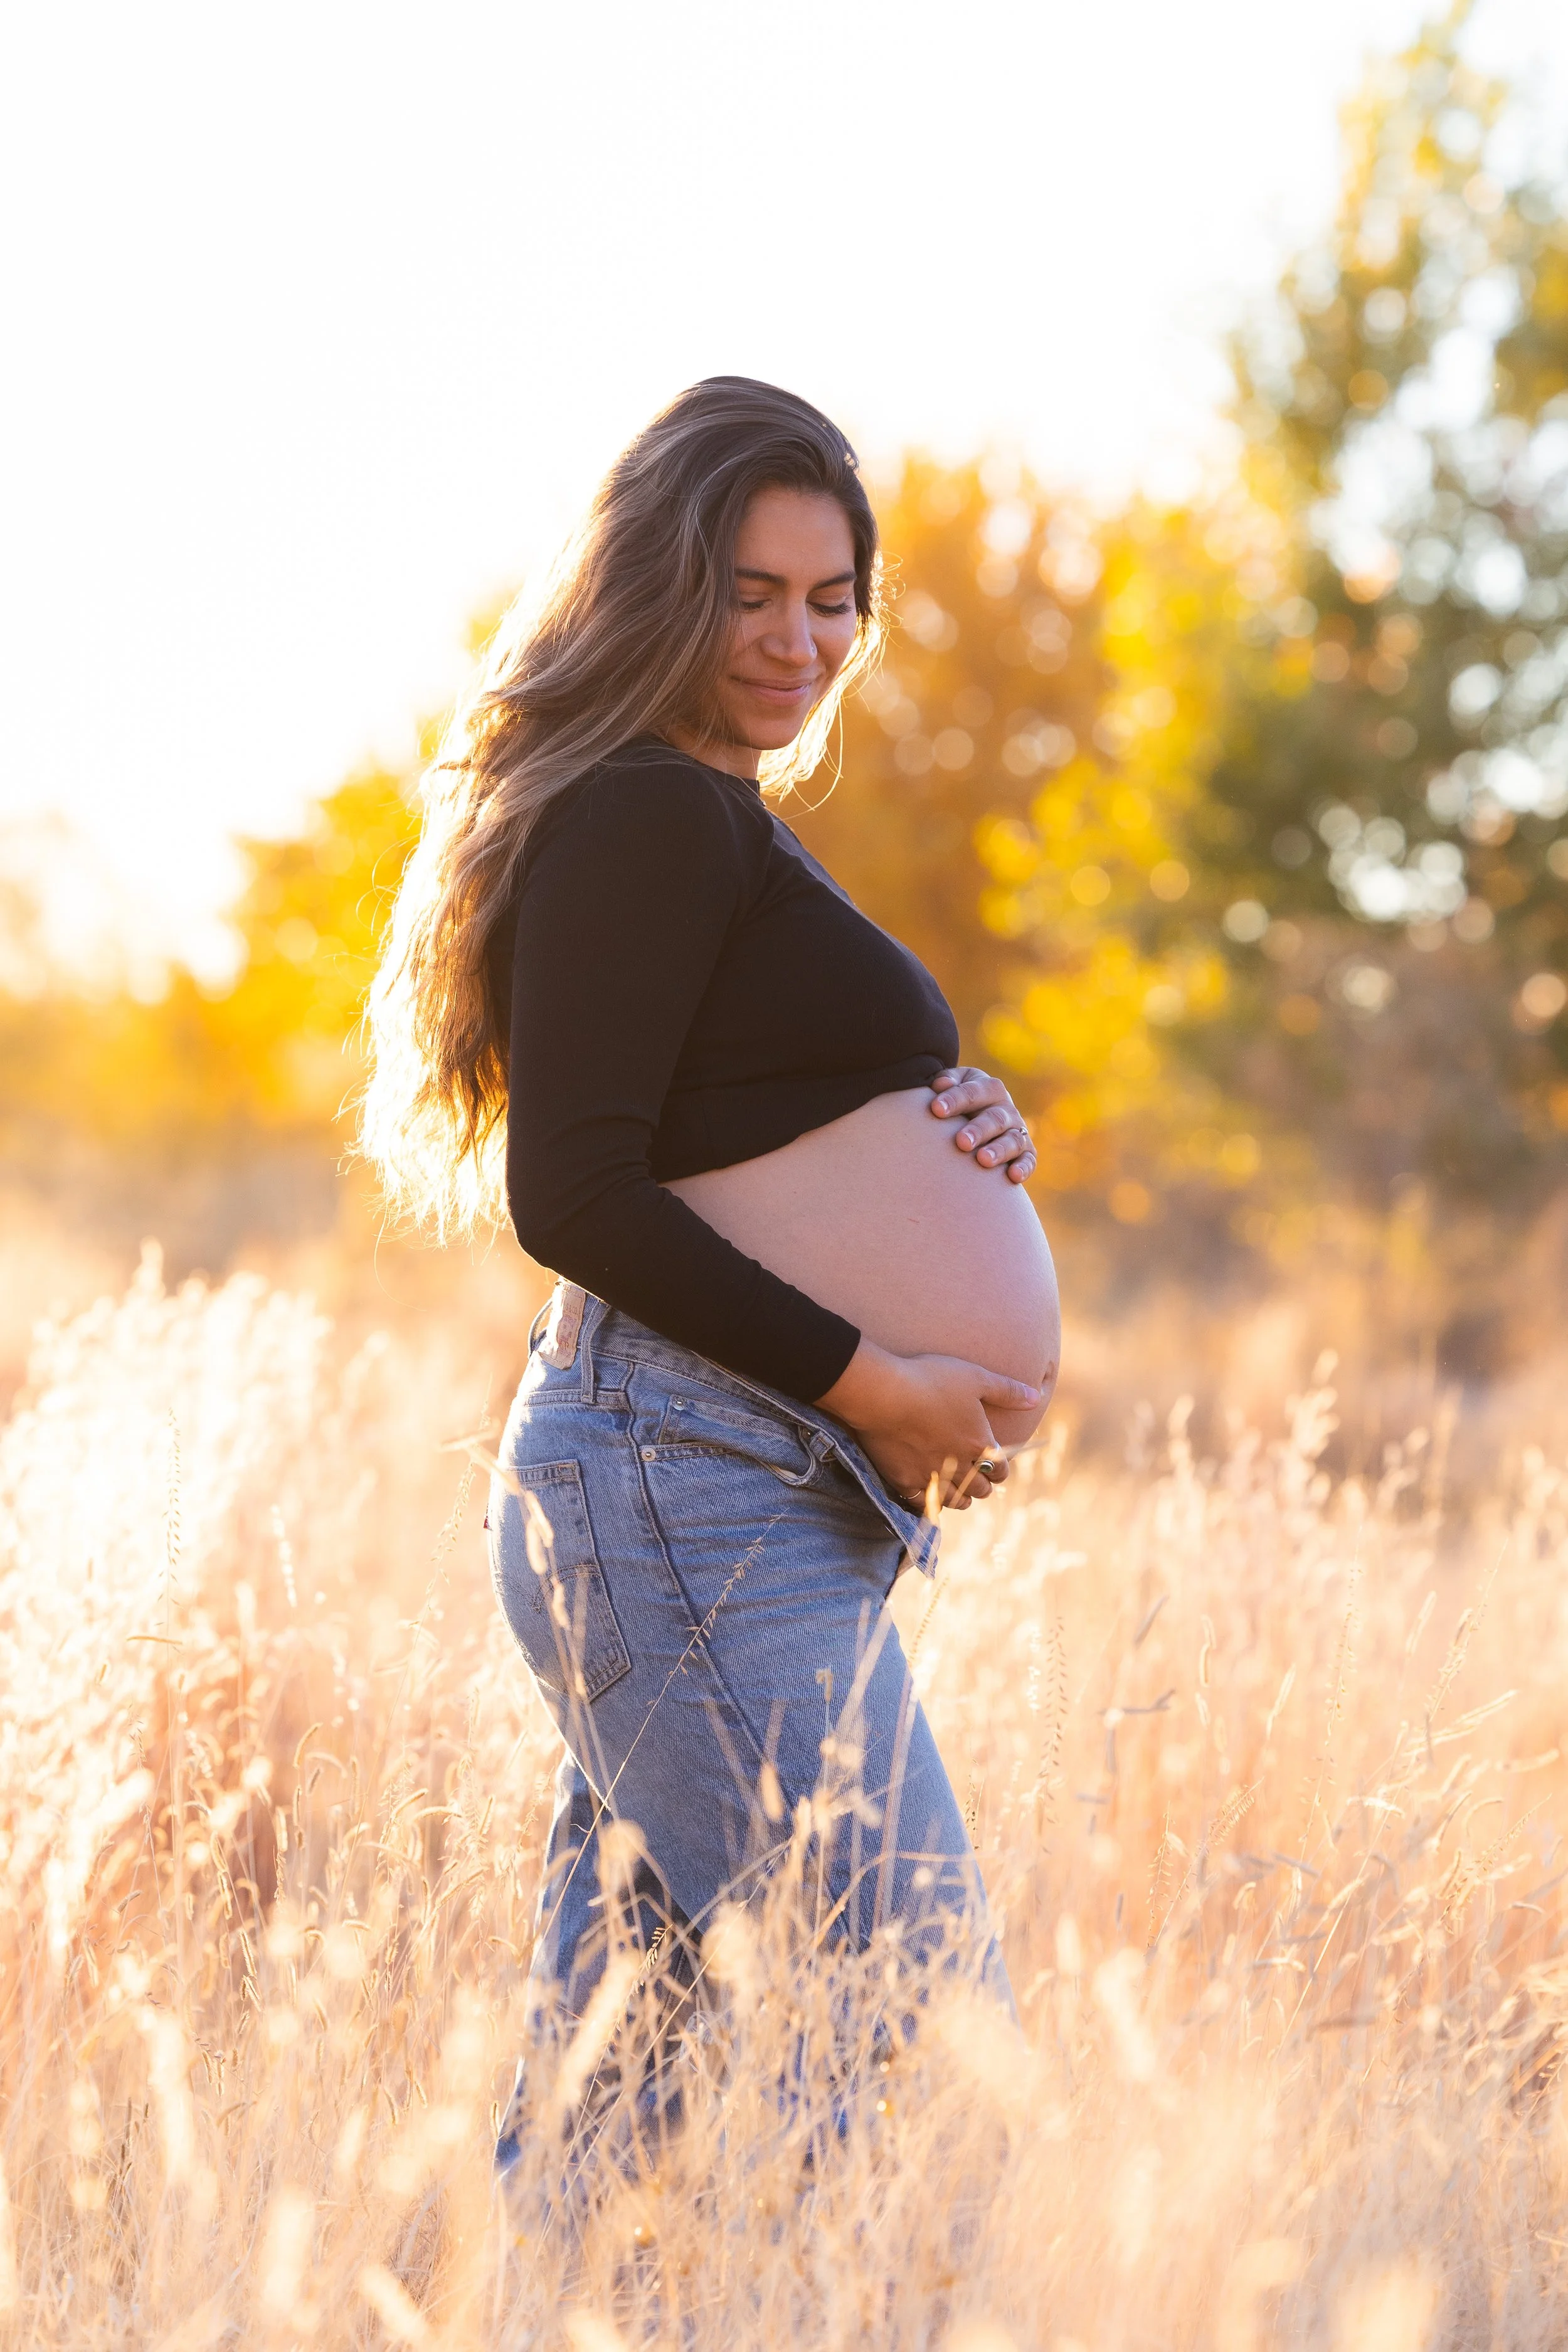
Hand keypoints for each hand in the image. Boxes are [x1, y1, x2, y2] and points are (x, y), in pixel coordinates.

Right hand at [816, 1339, 1040, 1512]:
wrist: (884, 1393)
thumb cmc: (932, 1379)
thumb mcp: (976, 1377)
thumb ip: (1008, 1391)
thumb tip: (1037, 1399)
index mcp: (980, 1443)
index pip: (1001, 1469)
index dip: (1001, 1469)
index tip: (996, 1465)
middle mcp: (960, 1465)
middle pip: (980, 1488)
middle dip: (983, 1484)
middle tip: (979, 1479)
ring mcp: (932, 1476)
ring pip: (956, 1501)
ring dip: (962, 1498)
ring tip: (960, 1493)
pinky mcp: (906, 1481)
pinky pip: (925, 1504)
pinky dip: (932, 1504)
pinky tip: (931, 1498)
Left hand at [928, 1067, 1036, 1182]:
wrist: (979, 1116)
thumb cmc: (960, 1101)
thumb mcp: (953, 1085)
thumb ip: (946, 1081)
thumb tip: (941, 1085)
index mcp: (990, 1088)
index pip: (973, 1092)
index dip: (955, 1099)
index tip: (936, 1109)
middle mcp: (1007, 1110)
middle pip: (995, 1118)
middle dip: (979, 1130)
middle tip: (961, 1142)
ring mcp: (1018, 1131)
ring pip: (1013, 1140)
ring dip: (1000, 1150)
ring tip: (983, 1160)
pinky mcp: (1026, 1153)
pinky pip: (1029, 1161)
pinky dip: (1024, 1168)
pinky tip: (1013, 1176)